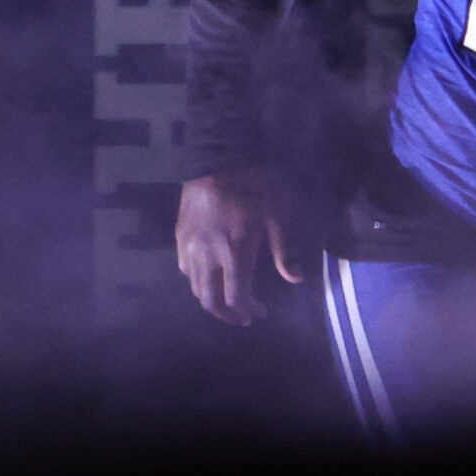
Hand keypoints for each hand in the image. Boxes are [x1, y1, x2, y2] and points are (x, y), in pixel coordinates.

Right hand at [174, 168, 308, 325]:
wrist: (217, 158)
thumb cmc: (255, 185)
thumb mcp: (279, 215)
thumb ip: (285, 250)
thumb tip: (295, 279)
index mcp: (234, 252)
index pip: (235, 296)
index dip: (246, 310)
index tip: (258, 314)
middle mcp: (207, 255)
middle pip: (209, 299)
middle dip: (225, 314)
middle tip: (241, 317)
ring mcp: (189, 246)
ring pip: (194, 286)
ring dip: (210, 299)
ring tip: (226, 301)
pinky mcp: (179, 235)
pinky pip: (184, 267)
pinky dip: (196, 279)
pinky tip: (209, 276)